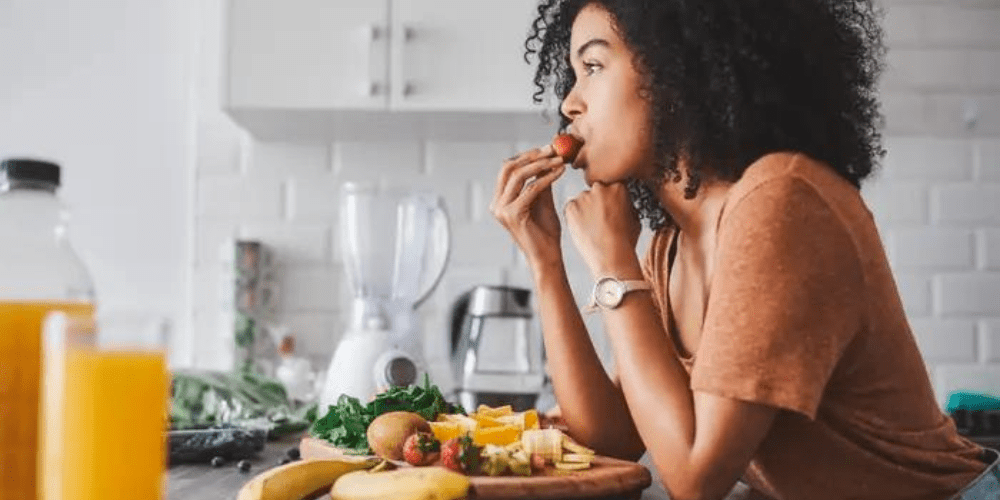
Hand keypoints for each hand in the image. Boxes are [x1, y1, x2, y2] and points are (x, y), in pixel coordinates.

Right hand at [490, 146, 566, 268]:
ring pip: (518, 175)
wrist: (547, 257)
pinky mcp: (513, 215)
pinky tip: (560, 172)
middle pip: (509, 168)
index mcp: (500, 201)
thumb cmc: (546, 233)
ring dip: (541, 164)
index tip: (547, 148)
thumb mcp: (542, 201)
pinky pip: (531, 188)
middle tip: (552, 149)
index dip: (527, 156)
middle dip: (532, 156)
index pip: (508, 169)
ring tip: (559, 160)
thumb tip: (547, 159)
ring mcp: (502, 210)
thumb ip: (540, 182)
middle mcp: (497, 205)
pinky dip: (547, 177)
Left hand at [564, 182, 641, 276]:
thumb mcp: (635, 218)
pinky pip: (571, 209)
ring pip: (582, 200)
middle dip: (597, 202)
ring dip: (585, 210)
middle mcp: (599, 187)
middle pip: (596, 192)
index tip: (610, 210)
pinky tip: (583, 229)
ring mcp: (583, 196)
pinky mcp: (570, 207)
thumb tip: (621, 202)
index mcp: (618, 187)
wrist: (610, 256)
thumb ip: (626, 204)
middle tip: (600, 220)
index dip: (611, 200)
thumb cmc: (625, 240)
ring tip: (592, 228)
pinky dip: (574, 217)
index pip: (612, 187)